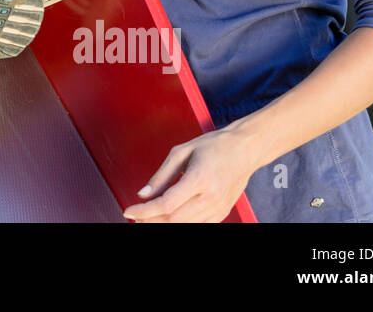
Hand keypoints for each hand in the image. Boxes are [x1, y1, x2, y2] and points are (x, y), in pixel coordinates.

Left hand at [122, 127, 257, 222]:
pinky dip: (180, 224)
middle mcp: (211, 197)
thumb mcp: (181, 152)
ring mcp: (219, 208)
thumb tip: (143, 195)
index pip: (166, 204)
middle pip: (174, 219)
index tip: (128, 210)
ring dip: (163, 224)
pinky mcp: (222, 213)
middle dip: (150, 220)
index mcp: (200, 179)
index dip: (144, 211)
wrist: (244, 150)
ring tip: (147, 217)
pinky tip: (167, 218)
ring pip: (186, 226)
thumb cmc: (213, 146)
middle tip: (135, 215)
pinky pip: (198, 226)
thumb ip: (160, 176)